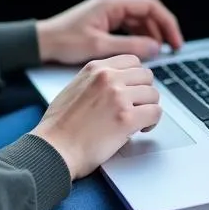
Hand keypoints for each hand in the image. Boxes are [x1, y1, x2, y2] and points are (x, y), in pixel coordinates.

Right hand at [30, 55, 161, 178]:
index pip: (132, 61)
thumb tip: (118, 84)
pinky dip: (152, 123)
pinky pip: (155, 113)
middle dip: (144, 93)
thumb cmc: (59, 126)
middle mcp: (108, 77)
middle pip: (146, 76)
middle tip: (137, 107)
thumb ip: (96, 81)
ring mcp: (118, 96)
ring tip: (138, 120)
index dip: (136, 78)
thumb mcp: (74, 88)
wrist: (53, 149)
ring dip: (148, 108)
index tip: (134, 90)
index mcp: (95, 68)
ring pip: (153, 94)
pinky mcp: (126, 118)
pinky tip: (141, 129)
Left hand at [35, 0, 183, 64]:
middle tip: (173, 49)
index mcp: (112, 3)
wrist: (43, 42)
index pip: (151, 6)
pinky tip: (144, 50)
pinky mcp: (105, 21)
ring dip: (152, 34)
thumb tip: (154, 48)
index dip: (167, 23)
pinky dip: (139, 37)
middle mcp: (112, 3)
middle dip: (162, 29)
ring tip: (161, 52)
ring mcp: (108, 11)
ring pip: (140, 20)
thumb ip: (129, 47)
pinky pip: (129, 26)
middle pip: (148, 12)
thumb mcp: (99, 46)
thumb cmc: (65, 40)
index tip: (175, 41)